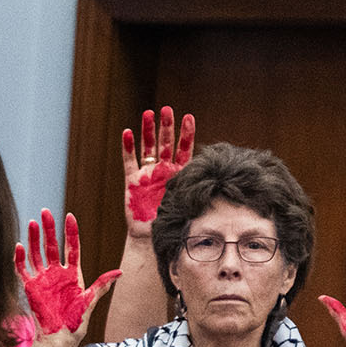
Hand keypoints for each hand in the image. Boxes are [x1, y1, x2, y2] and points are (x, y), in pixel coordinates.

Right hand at [16, 210, 119, 343]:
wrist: (59, 340)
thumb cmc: (75, 324)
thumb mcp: (90, 303)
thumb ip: (101, 286)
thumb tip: (120, 272)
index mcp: (73, 275)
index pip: (71, 248)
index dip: (70, 232)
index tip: (70, 216)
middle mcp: (56, 274)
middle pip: (51, 246)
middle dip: (49, 229)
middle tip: (46, 211)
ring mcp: (42, 280)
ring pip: (36, 254)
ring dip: (34, 238)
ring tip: (33, 222)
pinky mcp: (30, 288)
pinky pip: (22, 270)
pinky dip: (19, 258)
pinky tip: (19, 245)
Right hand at [122, 106, 194, 230]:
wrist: (151, 237)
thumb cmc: (172, 222)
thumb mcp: (187, 202)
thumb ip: (195, 190)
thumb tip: (217, 182)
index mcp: (178, 173)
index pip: (184, 148)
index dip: (186, 133)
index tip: (189, 117)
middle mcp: (162, 169)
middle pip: (164, 142)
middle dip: (166, 126)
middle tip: (167, 109)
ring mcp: (146, 174)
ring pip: (147, 147)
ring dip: (147, 130)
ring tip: (148, 114)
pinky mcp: (132, 181)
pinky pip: (129, 161)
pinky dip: (127, 146)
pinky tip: (127, 132)